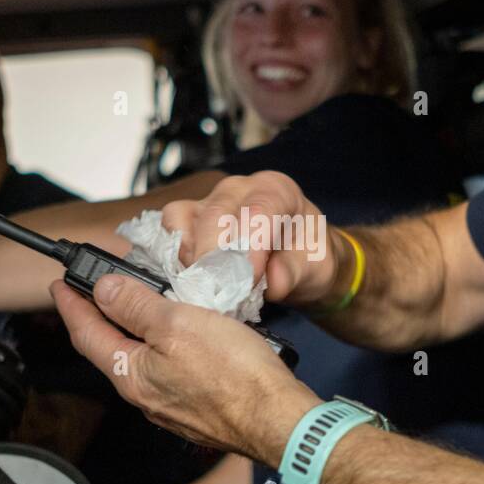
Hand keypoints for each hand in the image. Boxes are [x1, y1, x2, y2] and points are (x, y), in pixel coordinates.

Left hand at [50, 273, 319, 463]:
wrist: (279, 421)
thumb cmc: (235, 377)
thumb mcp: (179, 324)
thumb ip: (137, 307)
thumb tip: (105, 291)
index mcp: (131, 376)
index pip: (86, 334)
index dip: (71, 305)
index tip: (60, 285)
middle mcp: (146, 396)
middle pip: (111, 348)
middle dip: (102, 316)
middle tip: (97, 289)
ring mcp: (172, 405)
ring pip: (143, 360)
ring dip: (137, 329)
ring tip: (142, 303)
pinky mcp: (198, 408)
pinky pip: (171, 370)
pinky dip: (167, 346)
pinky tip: (185, 334)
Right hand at [159, 171, 339, 304]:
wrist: (295, 257)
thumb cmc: (305, 256)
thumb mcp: (314, 267)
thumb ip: (295, 272)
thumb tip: (273, 281)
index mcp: (276, 191)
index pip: (258, 210)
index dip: (249, 245)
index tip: (247, 278)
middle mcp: (239, 189)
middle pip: (214, 215)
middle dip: (213, 258)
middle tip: (219, 294)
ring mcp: (209, 200)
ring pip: (182, 217)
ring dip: (190, 257)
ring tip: (207, 287)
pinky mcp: (188, 217)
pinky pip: (169, 228)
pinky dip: (175, 254)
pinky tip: (192, 277)